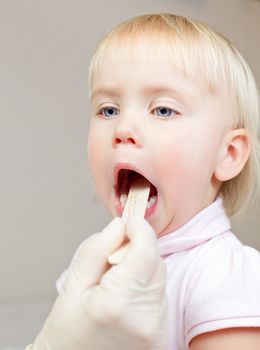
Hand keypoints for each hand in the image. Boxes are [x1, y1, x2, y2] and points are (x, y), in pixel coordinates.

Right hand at [29, 217, 167, 349]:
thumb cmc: (67, 331)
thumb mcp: (73, 284)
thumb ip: (97, 249)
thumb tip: (119, 226)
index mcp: (116, 303)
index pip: (146, 250)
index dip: (140, 229)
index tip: (129, 222)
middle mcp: (143, 319)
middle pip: (156, 261)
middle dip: (139, 249)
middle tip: (112, 259)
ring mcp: (155, 330)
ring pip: (160, 277)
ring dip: (142, 269)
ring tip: (115, 283)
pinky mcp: (161, 336)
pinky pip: (160, 295)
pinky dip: (145, 287)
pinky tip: (125, 297)